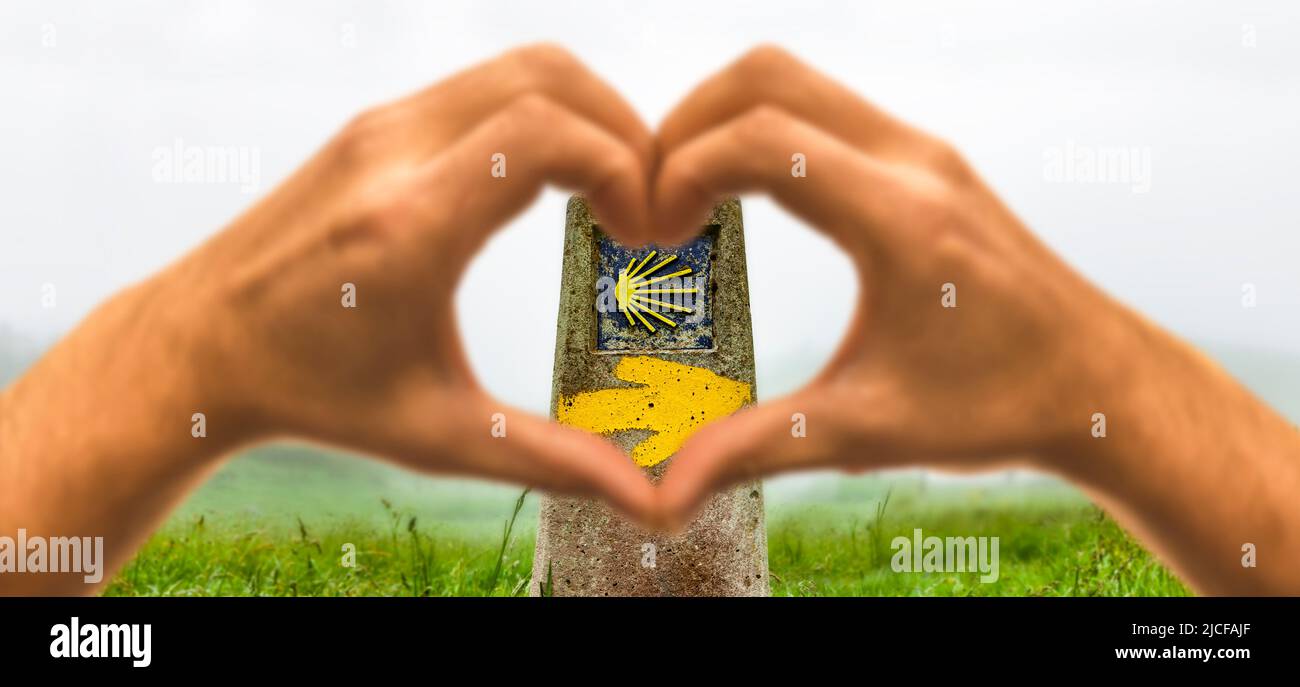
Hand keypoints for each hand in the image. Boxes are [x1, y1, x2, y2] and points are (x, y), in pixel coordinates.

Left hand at [170, 44, 659, 515]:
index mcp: (411, 228)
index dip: (623, 165)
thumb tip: (646, 499)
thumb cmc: (314, 393)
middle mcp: (393, 156)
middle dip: (624, 129)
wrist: (201, 349)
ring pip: (520, 68)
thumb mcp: (439, 436)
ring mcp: (380, 128)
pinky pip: (485, 86)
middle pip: (548, 76)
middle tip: (646, 201)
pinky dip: (543, 113)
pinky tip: (555, 180)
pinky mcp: (375, 125)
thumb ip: (551, 460)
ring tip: (612, 189)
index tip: (641, 228)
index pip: (546, 134)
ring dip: (587, 114)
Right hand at [652, 45, 1135, 507]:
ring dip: (722, 121)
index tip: (651, 230)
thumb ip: (756, 449)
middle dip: (684, 125)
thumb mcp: (867, 432)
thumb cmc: (999, 407)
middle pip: (766, 77)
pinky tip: (743, 197)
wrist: (1100, 385)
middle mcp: (914, 163)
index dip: (680, 171)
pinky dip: (763, 130)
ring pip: (794, 80)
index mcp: (901, 220)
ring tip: (685, 197)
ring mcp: (923, 152)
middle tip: (650, 199)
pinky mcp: (925, 161)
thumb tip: (664, 494)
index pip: (761, 141)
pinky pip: (823, 108)